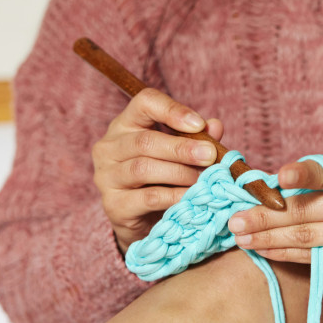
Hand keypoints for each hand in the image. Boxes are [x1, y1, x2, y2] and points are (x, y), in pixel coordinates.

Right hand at [92, 88, 222, 253]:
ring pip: (144, 168)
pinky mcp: (114, 205)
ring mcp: (107, 176)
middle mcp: (109, 147)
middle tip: (210, 156)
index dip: (172, 110)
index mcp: (126, 124)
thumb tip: (215, 127)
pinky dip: (174, 196)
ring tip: (203, 179)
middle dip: (182, 148)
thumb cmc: (162, 177)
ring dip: (180, 173)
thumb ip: (197, 138)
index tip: (199, 124)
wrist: (142, 219)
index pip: (144, 103)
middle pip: (145, 140)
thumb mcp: (179, 153)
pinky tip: (191, 197)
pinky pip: (148, 197)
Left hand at [227, 154, 322, 280]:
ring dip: (268, 238)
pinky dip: (285, 253)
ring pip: (307, 238)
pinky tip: (264, 249)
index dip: (304, 175)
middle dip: (266, 217)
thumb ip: (313, 178)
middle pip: (308, 212)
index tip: (280, 177)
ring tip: (242, 236)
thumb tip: (263, 189)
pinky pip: (314, 258)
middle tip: (236, 220)